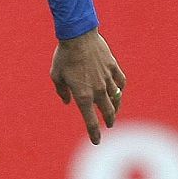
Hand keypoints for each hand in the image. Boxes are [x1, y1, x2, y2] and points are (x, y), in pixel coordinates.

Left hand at [50, 28, 125, 144]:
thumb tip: (67, 102)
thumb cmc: (63, 57)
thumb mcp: (56, 76)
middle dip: (108, 121)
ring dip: (116, 107)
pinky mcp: (113, 68)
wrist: (78, 37)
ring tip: (114, 111)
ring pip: (116, 98)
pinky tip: (118, 91)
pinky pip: (121, 82)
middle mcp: (98, 90)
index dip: (94, 133)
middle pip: (107, 112)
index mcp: (82, 96)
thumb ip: (62, 92)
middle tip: (109, 125)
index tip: (97, 141)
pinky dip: (120, 89)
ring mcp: (108, 79)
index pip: (90, 121)